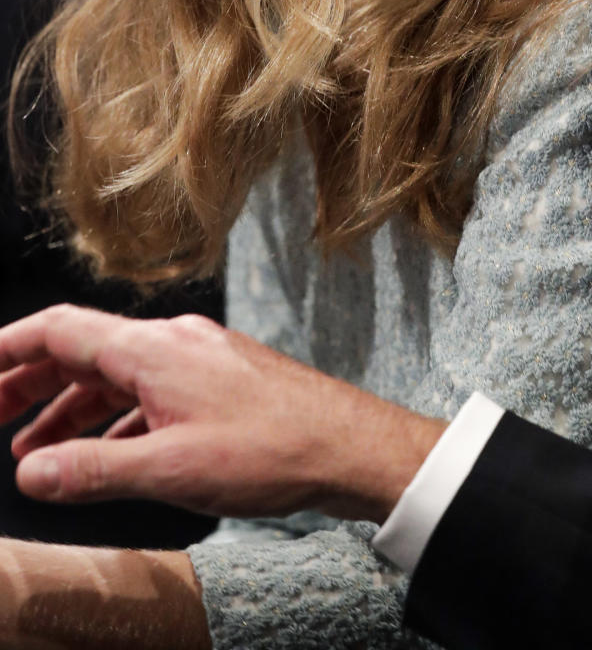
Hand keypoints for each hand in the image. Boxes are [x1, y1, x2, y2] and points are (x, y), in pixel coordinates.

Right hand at [0, 305, 445, 521]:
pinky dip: (114, 417)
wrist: (349, 444)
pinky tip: (102, 452)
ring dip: (69, 406)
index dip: (10, 348)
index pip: (61, 330)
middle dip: (29, 381)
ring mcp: (198, 358)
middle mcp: (172, 341)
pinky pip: (148, 390)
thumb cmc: (271, 449)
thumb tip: (29, 470)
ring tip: (31, 450)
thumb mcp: (170, 468)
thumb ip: (94, 469)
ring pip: (115, 373)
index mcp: (154, 349)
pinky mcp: (218, 380)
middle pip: (82, 349)